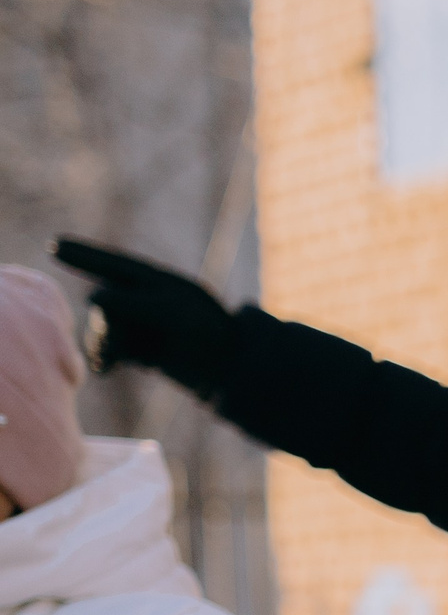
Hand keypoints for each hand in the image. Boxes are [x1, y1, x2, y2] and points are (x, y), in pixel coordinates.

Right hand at [51, 237, 244, 397]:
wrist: (228, 369)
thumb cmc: (206, 334)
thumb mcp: (171, 312)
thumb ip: (131, 302)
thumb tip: (91, 297)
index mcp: (154, 281)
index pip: (111, 264)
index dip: (82, 255)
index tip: (53, 245)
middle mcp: (142, 299)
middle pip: (103, 304)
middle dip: (109, 323)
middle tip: (127, 341)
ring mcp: (139, 324)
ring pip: (102, 329)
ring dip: (107, 343)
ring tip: (126, 358)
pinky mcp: (138, 349)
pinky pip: (107, 351)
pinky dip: (106, 359)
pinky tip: (109, 369)